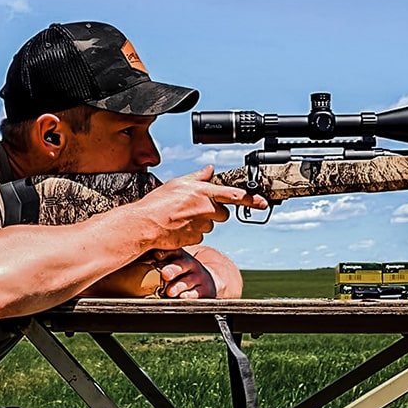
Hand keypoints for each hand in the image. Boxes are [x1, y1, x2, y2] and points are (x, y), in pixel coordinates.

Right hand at [130, 166, 267, 250]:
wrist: (144, 224)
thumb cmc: (157, 203)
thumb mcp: (177, 183)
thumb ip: (198, 177)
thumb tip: (210, 170)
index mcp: (203, 192)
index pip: (233, 195)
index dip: (251, 199)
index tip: (263, 203)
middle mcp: (206, 209)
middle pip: (223, 213)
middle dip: (215, 212)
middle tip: (197, 209)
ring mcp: (202, 225)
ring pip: (211, 225)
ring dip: (203, 222)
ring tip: (183, 217)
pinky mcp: (196, 238)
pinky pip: (201, 236)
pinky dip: (193, 232)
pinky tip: (180, 227)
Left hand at [151, 249, 215, 298]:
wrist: (207, 280)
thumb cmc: (181, 271)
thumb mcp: (173, 262)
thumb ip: (156, 261)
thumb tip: (128, 261)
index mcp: (179, 255)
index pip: (173, 250)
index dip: (165, 252)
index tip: (157, 255)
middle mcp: (190, 264)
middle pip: (181, 264)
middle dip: (173, 269)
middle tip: (165, 274)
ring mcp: (198, 277)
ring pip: (188, 280)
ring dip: (179, 286)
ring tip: (170, 291)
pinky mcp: (204, 289)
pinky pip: (197, 293)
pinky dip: (190, 296)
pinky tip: (183, 297)